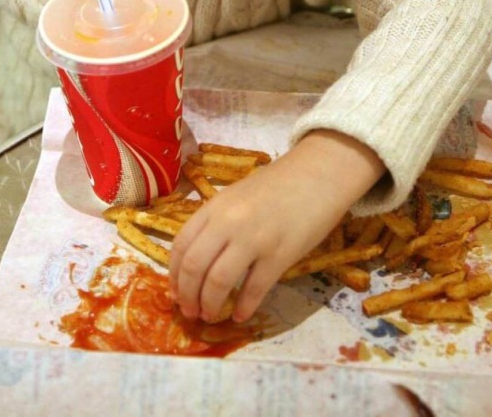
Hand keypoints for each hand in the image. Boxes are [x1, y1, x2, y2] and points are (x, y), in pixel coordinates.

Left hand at [169, 130, 384, 322]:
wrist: (318, 174)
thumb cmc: (276, 187)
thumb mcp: (235, 198)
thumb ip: (215, 223)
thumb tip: (196, 263)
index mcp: (214, 208)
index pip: (181, 246)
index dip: (174, 275)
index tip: (174, 293)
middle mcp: (228, 222)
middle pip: (194, 267)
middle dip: (187, 295)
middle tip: (189, 312)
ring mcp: (254, 239)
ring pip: (218, 281)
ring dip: (210, 305)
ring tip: (209, 316)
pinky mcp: (280, 255)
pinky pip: (254, 289)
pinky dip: (244, 307)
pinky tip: (240, 316)